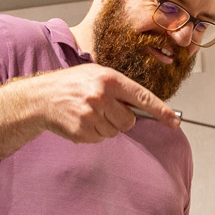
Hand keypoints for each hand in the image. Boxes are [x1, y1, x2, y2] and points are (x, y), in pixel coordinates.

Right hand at [12, 64, 178, 143]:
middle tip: (104, 110)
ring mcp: (91, 114)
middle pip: (129, 121)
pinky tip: (80, 121)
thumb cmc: (71, 85)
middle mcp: (102, 95)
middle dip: (121, 120)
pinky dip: (93, 134)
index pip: (142, 97)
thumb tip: (143, 107)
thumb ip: (118, 88)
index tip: (174, 122)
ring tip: (88, 114)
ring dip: (105, 127)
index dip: (161, 111)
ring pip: (115, 132)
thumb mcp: (95, 75)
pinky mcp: (82, 129)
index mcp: (109, 78)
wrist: (40, 97)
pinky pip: (100, 139)